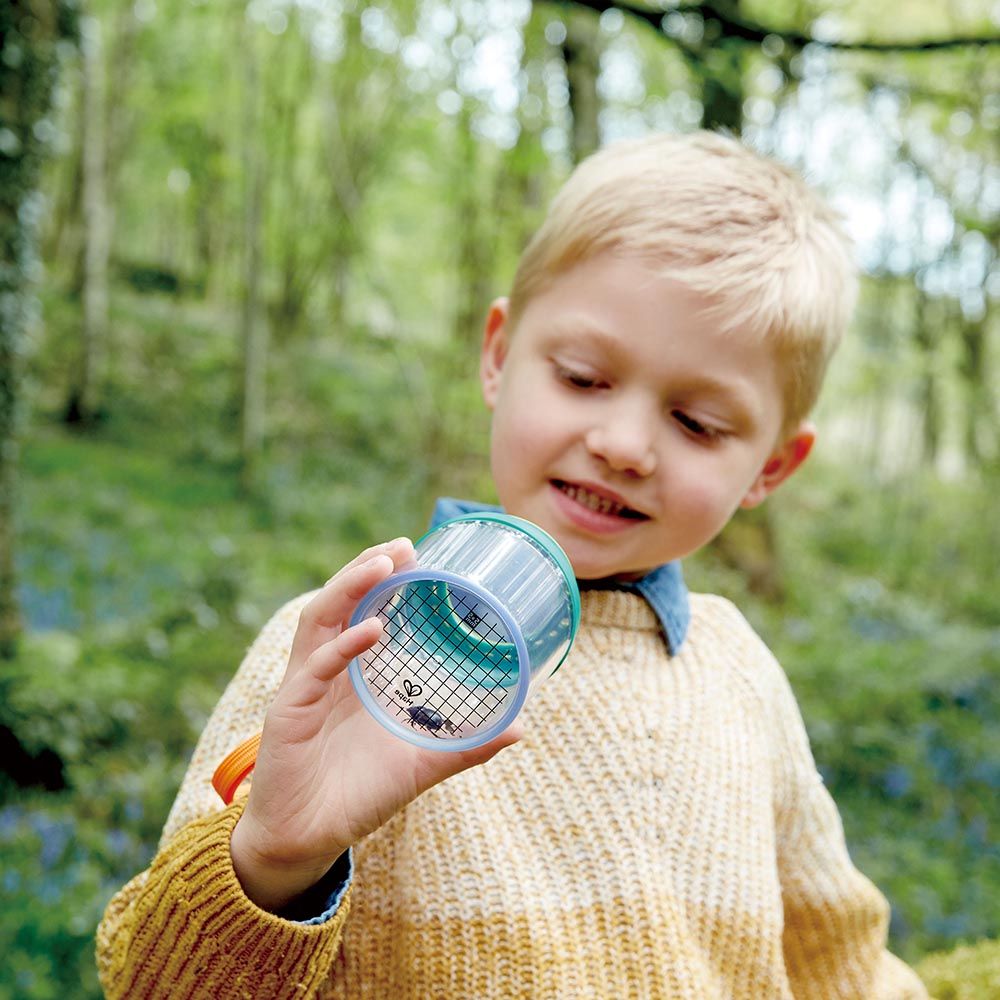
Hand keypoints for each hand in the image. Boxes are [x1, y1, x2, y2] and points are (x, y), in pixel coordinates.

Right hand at [229, 537, 522, 911]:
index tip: (421, 554)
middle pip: (340, 601)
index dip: (386, 578)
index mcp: (353, 673)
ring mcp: (304, 687)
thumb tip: (520, 728)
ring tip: (384, 563)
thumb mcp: (422, 763)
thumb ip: (467, 745)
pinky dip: (343, 646)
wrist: (308, 840)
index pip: (364, 609)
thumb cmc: (359, 795)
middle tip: (404, 545)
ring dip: (350, 586)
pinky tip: (373, 630)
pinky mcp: (289, 712)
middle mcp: (325, 670)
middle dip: (368, 567)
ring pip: (320, 620)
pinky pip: (314, 670)